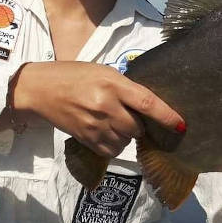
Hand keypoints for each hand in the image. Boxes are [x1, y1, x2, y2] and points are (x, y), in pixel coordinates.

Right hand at [11, 61, 184, 157]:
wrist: (40, 90)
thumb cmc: (74, 75)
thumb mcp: (103, 72)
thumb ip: (125, 87)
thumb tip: (147, 106)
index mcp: (112, 84)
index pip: (146, 103)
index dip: (167, 116)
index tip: (181, 125)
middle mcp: (105, 106)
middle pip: (137, 127)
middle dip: (141, 126)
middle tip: (132, 116)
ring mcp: (94, 125)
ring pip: (126, 142)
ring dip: (127, 136)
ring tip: (115, 122)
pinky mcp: (85, 139)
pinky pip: (111, 150)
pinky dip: (115, 144)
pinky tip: (106, 132)